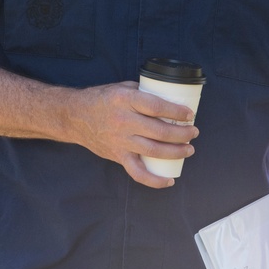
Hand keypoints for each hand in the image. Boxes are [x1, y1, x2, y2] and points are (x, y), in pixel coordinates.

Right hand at [67, 81, 198, 188]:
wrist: (75, 116)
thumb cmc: (102, 99)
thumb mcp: (123, 88)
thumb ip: (145, 93)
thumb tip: (171, 98)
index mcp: (126, 100)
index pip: (157, 107)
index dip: (177, 112)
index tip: (190, 115)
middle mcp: (123, 121)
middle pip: (160, 131)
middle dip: (182, 133)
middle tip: (193, 133)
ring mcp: (120, 141)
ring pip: (153, 150)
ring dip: (176, 152)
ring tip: (189, 149)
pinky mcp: (117, 156)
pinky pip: (137, 172)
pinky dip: (154, 180)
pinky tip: (169, 181)